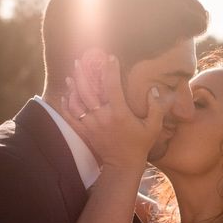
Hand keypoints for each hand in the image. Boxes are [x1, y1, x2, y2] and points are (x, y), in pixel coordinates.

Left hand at [60, 54, 166, 168]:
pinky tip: (66, 96)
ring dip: (73, 88)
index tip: (111, 58)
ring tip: (71, 75)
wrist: (123, 164)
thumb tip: (154, 90)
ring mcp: (91, 125)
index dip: (111, 70)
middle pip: (88, 91)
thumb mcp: (154, 127)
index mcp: (119, 113)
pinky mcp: (85, 132)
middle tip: (80, 61)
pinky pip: (71, 117)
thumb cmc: (140, 144)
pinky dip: (67, 106)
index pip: (112, 86)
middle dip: (83, 74)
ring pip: (77, 102)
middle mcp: (102, 117)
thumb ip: (156, 108)